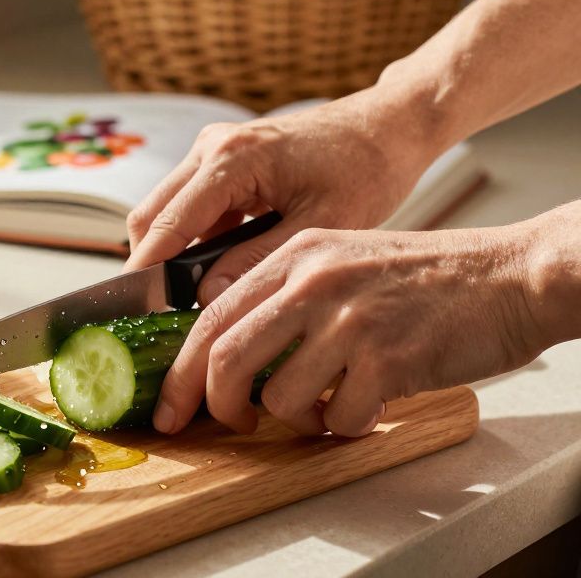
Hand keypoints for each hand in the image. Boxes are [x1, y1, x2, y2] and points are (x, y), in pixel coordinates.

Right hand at [125, 90, 440, 302]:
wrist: (387, 126)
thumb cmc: (366, 168)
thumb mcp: (318, 225)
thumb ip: (255, 261)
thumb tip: (205, 300)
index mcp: (231, 158)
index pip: (165, 225)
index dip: (147, 273)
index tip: (137, 315)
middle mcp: (210, 147)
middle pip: (149, 217)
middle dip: (153, 266)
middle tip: (166, 315)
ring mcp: (212, 150)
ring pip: (164, 211)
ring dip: (174, 253)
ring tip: (196, 298)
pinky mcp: (222, 159)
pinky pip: (190, 206)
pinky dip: (195, 239)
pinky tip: (222, 269)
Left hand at [152, 220, 556, 436]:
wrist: (510, 274)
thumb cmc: (427, 276)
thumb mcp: (341, 261)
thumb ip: (285, 296)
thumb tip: (230, 353)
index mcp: (294, 256)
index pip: (210, 317)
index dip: (182, 371)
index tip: (170, 405)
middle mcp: (313, 281)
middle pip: (225, 357)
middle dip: (213, 405)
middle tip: (225, 425)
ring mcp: (349, 319)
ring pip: (280, 397)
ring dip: (296, 419)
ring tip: (324, 407)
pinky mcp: (388, 357)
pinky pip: (341, 417)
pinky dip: (347, 426)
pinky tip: (367, 406)